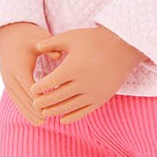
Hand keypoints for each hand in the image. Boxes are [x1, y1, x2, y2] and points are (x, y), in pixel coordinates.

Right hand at [0, 22, 56, 125]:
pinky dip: (23, 108)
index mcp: (19, 66)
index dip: (39, 98)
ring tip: (40, 124)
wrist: (8, 33)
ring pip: (17, 101)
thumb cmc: (27, 35)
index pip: (29, 87)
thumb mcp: (39, 38)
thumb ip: (49, 48)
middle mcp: (10, 76)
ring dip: (28, 112)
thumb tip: (58, 56)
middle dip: (34, 110)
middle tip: (47, 120)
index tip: (51, 107)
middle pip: (22, 98)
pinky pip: (15, 99)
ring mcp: (7, 80)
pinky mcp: (7, 82)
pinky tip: (33, 117)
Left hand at [28, 25, 145, 123]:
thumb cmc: (95, 40)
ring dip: (55, 111)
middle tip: (34, 104)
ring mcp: (93, 92)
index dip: (39, 87)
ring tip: (44, 112)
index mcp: (73, 67)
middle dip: (44, 102)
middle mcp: (83, 82)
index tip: (32, 89)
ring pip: (69, 107)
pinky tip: (62, 119)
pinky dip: (72, 117)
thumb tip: (36, 47)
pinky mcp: (101, 98)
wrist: (124, 48)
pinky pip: (84, 111)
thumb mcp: (72, 37)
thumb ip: (52, 43)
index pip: (51, 82)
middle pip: (58, 97)